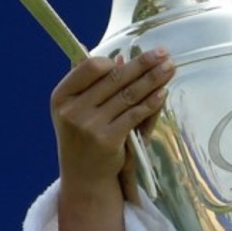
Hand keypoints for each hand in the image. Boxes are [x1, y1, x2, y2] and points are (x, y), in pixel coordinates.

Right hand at [50, 48, 174, 191]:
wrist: (84, 177)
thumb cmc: (84, 139)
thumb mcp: (78, 110)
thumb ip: (95, 86)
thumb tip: (121, 59)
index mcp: (61, 96)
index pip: (89, 67)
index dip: (112, 61)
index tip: (131, 59)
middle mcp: (72, 110)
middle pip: (114, 78)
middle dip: (142, 64)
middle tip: (163, 53)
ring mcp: (89, 125)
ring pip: (128, 95)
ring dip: (153, 79)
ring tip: (170, 68)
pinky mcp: (107, 139)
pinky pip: (134, 115)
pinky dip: (151, 102)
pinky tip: (163, 93)